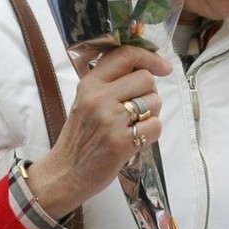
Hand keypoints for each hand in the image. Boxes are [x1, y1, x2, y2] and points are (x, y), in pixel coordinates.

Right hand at [24, 42, 171, 217]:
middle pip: (146, 79)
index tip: (163, 67)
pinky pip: (155, 126)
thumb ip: (110, 84)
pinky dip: (151, 134)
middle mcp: (100, 98)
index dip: (150, 58)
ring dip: (151, 115)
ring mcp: (111, 120)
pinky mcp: (122, 142)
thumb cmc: (79, 139)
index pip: (126, 55)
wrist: (65, 173)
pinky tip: (136, 140)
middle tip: (138, 110)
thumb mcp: (85, 102)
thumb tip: (146, 70)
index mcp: (90, 84)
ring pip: (154, 102)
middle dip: (150, 94)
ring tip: (133, 127)